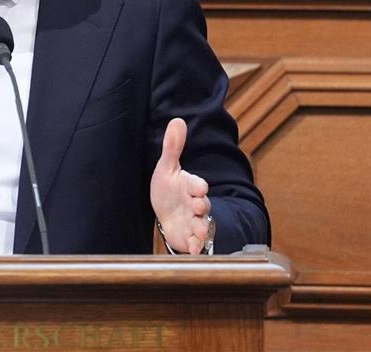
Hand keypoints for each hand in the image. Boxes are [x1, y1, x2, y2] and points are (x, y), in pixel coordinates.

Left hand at [150, 118, 211, 254]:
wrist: (166, 214)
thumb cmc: (168, 190)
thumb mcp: (167, 169)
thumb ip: (172, 148)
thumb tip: (177, 121)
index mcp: (190, 186)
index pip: (197, 184)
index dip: (198, 186)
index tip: (199, 187)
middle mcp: (195, 204)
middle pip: (203, 205)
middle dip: (201, 205)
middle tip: (198, 206)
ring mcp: (194, 221)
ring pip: (203, 224)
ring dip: (202, 227)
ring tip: (200, 231)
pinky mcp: (190, 237)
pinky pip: (196, 243)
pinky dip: (195, 246)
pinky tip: (191, 249)